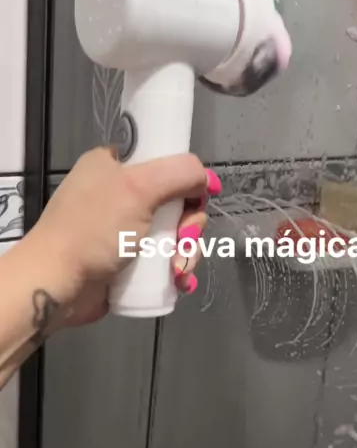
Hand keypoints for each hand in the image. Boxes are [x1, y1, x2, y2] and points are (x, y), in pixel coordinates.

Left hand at [25, 147, 221, 327]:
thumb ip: (180, 173)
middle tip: (183, 243)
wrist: (57, 285)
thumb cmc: (93, 230)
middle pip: (178, 202)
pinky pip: (164, 259)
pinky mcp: (128, 260)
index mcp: (116, 165)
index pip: (166, 161)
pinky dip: (176, 270)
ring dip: (186, 254)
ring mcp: (124, 229)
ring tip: (177, 273)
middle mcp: (121, 193)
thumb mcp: (139, 188)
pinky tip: (179, 283)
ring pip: (175, 234)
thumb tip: (208, 180)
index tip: (194, 201)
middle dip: (189, 228)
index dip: (187, 181)